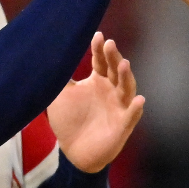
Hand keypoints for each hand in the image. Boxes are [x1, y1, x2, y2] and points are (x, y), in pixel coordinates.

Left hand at [46, 32, 145, 172]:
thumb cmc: (69, 120)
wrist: (73, 151)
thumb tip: (48, 52)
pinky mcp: (123, 126)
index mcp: (98, 81)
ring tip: (124, 64)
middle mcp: (112, 91)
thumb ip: (59, 76)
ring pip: (127, 89)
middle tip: (110, 44)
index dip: (99, 49)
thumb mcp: (59, 95)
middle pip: (115, 70)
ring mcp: (119, 107)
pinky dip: (136, 109)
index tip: (97, 36)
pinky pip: (131, 116)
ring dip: (126, 76)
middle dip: (113, 57)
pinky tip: (139, 101)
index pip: (100, 61)